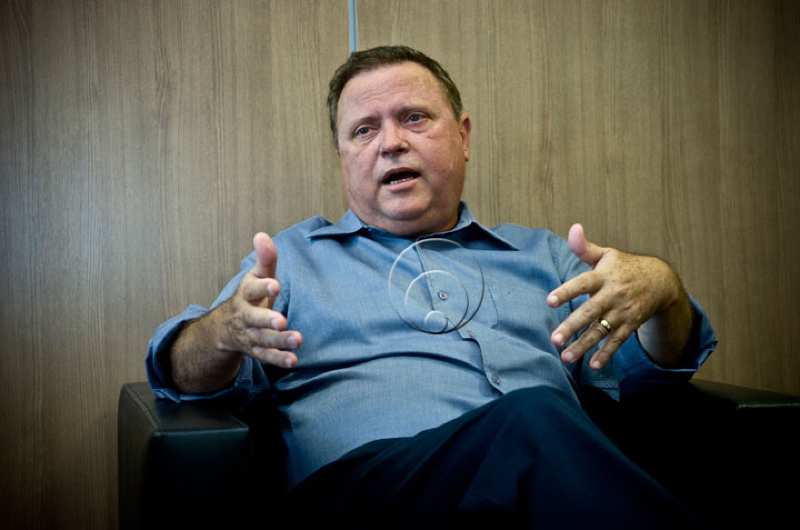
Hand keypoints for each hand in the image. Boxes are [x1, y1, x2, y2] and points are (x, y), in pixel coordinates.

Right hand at [218, 232, 302, 368]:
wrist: (225, 327)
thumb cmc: (250, 296)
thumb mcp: (256, 276)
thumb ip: (264, 259)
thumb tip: (262, 235)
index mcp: (246, 294)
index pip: (252, 290)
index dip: (263, 287)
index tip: (275, 285)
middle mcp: (245, 316)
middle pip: (254, 319)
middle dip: (267, 320)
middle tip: (282, 321)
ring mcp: (250, 334)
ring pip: (263, 339)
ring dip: (279, 341)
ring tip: (297, 340)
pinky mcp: (256, 350)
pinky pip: (266, 356)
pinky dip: (279, 359)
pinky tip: (293, 360)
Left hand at [547, 224, 681, 369]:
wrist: (661, 281)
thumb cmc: (624, 267)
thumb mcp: (607, 254)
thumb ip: (585, 247)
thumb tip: (572, 229)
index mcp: (604, 276)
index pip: (583, 283)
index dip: (566, 291)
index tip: (549, 301)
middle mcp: (612, 295)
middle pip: (590, 312)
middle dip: (572, 326)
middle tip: (555, 340)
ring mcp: (622, 312)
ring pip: (601, 331)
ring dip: (584, 345)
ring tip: (566, 358)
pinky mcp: (630, 325)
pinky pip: (618, 341)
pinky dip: (607, 354)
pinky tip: (594, 366)